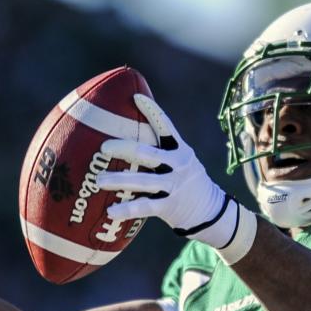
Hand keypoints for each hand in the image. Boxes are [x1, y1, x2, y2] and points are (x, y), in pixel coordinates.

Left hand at [96, 95, 240, 250]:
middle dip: (123, 149)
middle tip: (103, 148)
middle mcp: (178, 166)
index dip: (153, 112)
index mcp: (181, 151)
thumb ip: (163, 152)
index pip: (166, 127)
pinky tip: (111, 211)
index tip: (136, 98)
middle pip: (147, 153)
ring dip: (118, 180)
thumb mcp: (183, 162)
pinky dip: (127, 209)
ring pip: (142, 181)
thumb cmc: (187, 183)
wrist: (212, 212)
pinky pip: (145, 207)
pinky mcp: (170, 206)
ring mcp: (174, 186)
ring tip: (98, 180)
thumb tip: (131, 137)